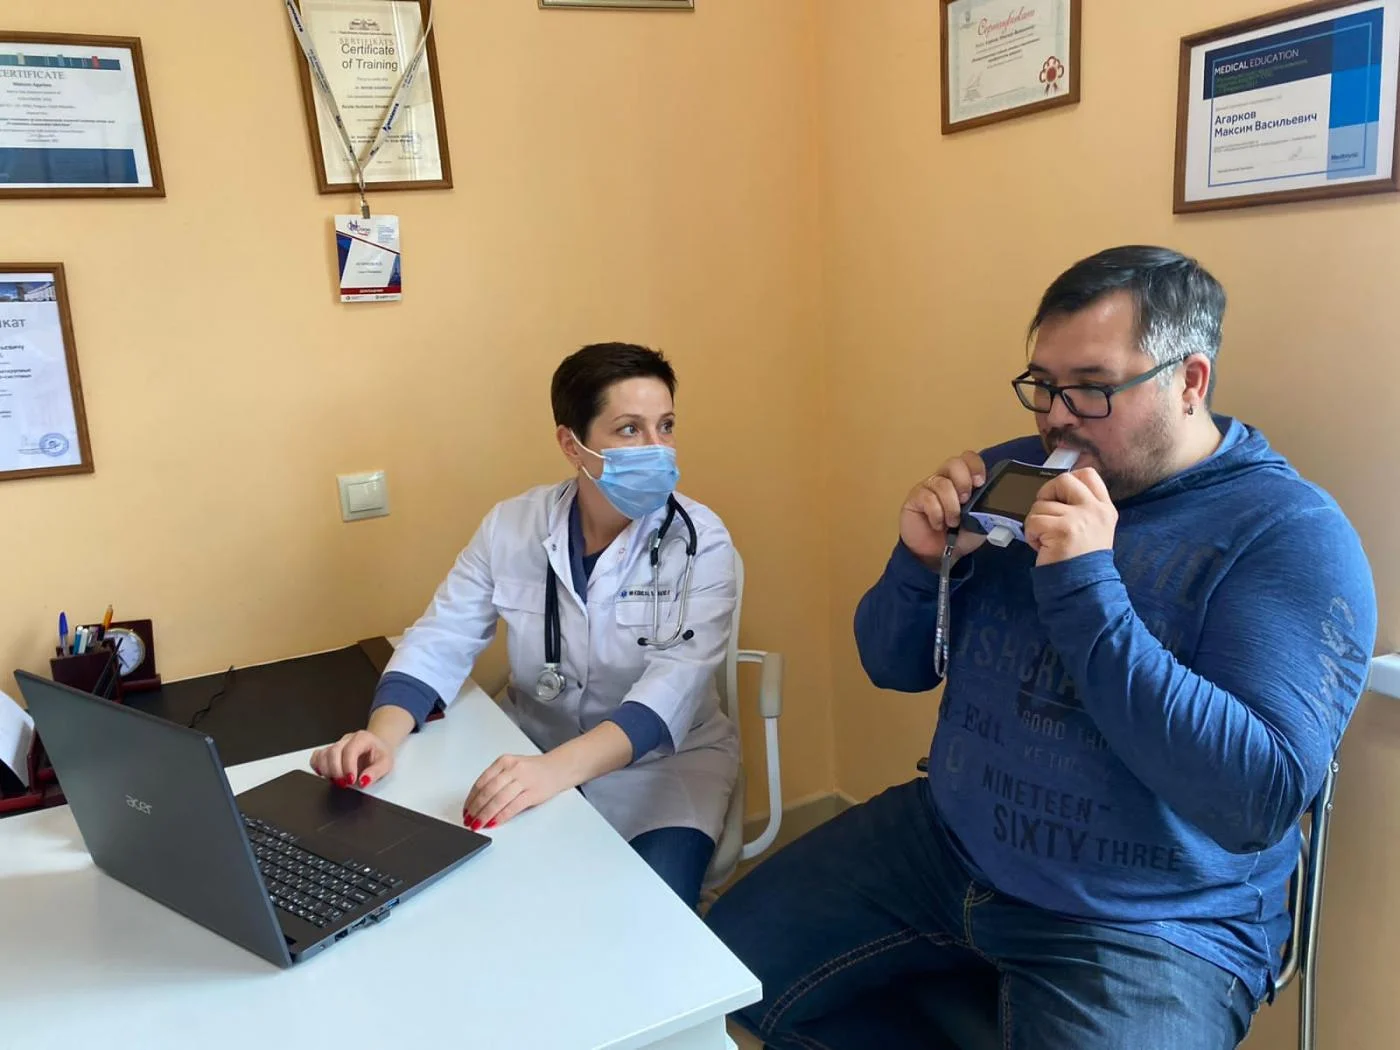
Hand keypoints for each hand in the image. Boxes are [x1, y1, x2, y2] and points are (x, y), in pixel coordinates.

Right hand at [309, 730, 394, 788]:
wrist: (377, 748)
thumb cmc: (380, 755)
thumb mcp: (386, 764)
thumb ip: (375, 772)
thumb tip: (363, 781)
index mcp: (362, 738)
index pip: (350, 749)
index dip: (348, 766)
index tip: (351, 780)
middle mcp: (347, 739)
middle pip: (333, 751)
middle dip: (336, 771)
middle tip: (344, 783)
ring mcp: (336, 744)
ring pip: (323, 754)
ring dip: (327, 771)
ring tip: (337, 781)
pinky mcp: (329, 752)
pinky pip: (316, 756)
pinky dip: (317, 767)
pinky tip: (326, 775)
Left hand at [463, 753, 569, 830]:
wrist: (559, 768)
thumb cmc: (534, 770)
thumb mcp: (512, 767)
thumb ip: (496, 779)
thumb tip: (477, 802)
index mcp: (504, 761)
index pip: (481, 781)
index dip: (471, 798)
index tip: (466, 810)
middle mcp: (513, 769)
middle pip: (488, 791)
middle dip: (476, 808)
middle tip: (469, 820)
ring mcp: (523, 780)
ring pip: (498, 799)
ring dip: (486, 814)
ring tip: (479, 824)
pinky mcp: (533, 793)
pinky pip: (513, 806)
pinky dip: (501, 816)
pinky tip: (494, 823)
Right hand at [900, 450, 989, 566]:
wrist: (938, 555)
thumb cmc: (958, 536)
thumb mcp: (981, 524)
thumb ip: (990, 512)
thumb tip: (999, 504)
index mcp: (963, 481)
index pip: (968, 459)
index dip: (975, 466)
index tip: (980, 483)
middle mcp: (945, 479)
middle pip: (954, 463)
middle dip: (963, 481)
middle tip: (966, 500)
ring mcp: (928, 487)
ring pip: (941, 483)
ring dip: (951, 506)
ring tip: (952, 523)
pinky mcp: (915, 498)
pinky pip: (927, 497)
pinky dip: (936, 514)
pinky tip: (938, 524)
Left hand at [1024, 468, 1117, 565]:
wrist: (1084, 589)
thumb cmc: (1081, 561)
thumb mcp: (1093, 529)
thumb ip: (1081, 508)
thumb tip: (1055, 492)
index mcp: (1104, 508)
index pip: (1088, 474)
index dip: (1067, 481)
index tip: (1058, 497)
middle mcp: (1095, 510)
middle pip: (1064, 480)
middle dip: (1046, 495)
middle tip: (1046, 515)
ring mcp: (1079, 518)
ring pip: (1042, 504)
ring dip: (1036, 522)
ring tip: (1045, 540)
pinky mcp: (1062, 530)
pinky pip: (1034, 520)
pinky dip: (1030, 534)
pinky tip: (1040, 547)